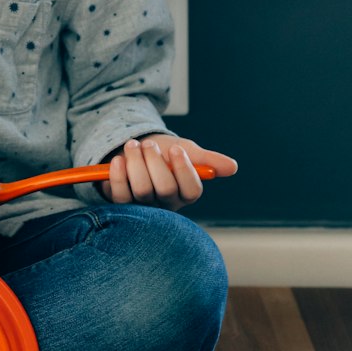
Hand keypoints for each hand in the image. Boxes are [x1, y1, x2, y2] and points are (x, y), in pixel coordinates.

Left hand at [100, 134, 237, 210]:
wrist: (134, 148)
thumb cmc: (163, 153)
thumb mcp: (185, 150)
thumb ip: (206, 159)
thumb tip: (233, 167)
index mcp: (185, 192)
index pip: (192, 191)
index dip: (184, 169)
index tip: (175, 149)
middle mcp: (165, 204)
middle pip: (165, 189)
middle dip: (155, 162)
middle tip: (149, 144)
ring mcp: (143, 206)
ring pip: (142, 190)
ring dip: (135, 162)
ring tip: (133, 145)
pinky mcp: (120, 204)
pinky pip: (119, 195)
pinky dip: (117, 175)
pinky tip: (118, 160)